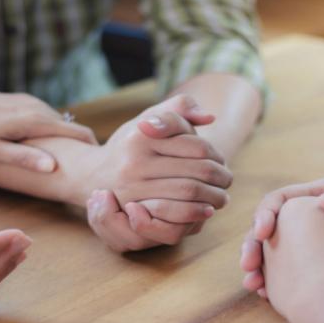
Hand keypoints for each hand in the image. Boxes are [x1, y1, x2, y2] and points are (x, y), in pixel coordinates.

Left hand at [0, 91, 95, 171]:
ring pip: (57, 122)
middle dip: (80, 145)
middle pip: (69, 126)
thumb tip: (54, 166)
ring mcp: (28, 102)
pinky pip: (44, 118)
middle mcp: (35, 107)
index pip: (75, 131)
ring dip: (65, 139)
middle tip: (88, 168)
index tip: (102, 163)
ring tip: (71, 160)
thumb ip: (24, 158)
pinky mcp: (21, 102)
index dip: (91, 146)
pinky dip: (51, 131)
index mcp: (33, 119)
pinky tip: (46, 146)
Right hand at [86, 95, 231, 251]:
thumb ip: (180, 108)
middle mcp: (135, 161)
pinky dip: (196, 213)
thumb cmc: (132, 144)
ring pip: (189, 192)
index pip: (196, 145)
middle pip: (196, 170)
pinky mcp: (134, 210)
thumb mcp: (151, 117)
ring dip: (213, 196)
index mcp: (143, 135)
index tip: (221, 161)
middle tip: (227, 181)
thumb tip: (209, 118)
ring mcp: (133, 188)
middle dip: (220, 177)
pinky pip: (174, 214)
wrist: (96, 175)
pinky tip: (205, 211)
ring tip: (221, 197)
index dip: (216, 154)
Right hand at [241, 164, 323, 293]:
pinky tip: (276, 301)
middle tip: (249, 272)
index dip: (266, 216)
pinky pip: (304, 275)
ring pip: (284, 256)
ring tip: (257, 289)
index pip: (283, 200)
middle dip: (257, 252)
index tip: (262, 235)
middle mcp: (321, 216)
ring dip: (267, 272)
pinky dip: (289, 287)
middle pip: (276, 232)